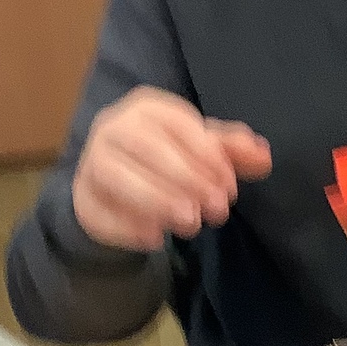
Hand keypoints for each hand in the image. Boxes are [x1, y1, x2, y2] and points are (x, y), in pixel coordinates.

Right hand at [71, 87, 272, 252]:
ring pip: (119, 178)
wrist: (115, 187)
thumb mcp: (202, 150)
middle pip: (148, 150)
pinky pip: (100, 210)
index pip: (178, 125)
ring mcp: (92, 162)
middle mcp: (114, 127)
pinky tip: (154, 238)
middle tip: (218, 210)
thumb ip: (232, 150)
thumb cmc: (166, 159)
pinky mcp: (82, 198)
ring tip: (190, 223)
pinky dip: (128, 226)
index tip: (230, 186)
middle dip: (187, 180)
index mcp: (147, 107)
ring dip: (158, 201)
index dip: (206, 155)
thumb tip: (263, 155)